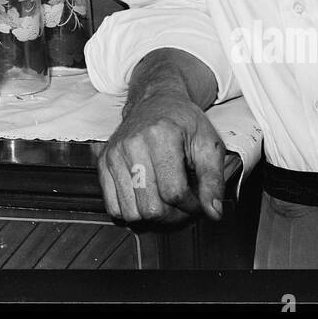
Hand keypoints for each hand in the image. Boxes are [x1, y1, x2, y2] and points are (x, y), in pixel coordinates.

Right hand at [98, 91, 229, 225]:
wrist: (155, 102)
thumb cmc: (183, 122)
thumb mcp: (208, 144)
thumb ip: (214, 179)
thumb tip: (214, 212)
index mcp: (161, 136)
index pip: (174, 192)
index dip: (192, 206)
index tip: (198, 201)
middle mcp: (132, 144)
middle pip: (151, 207)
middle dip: (173, 214)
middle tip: (182, 203)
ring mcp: (114, 154)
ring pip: (131, 213)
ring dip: (152, 216)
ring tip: (164, 200)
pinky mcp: (103, 162)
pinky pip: (113, 207)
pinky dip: (131, 211)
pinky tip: (146, 197)